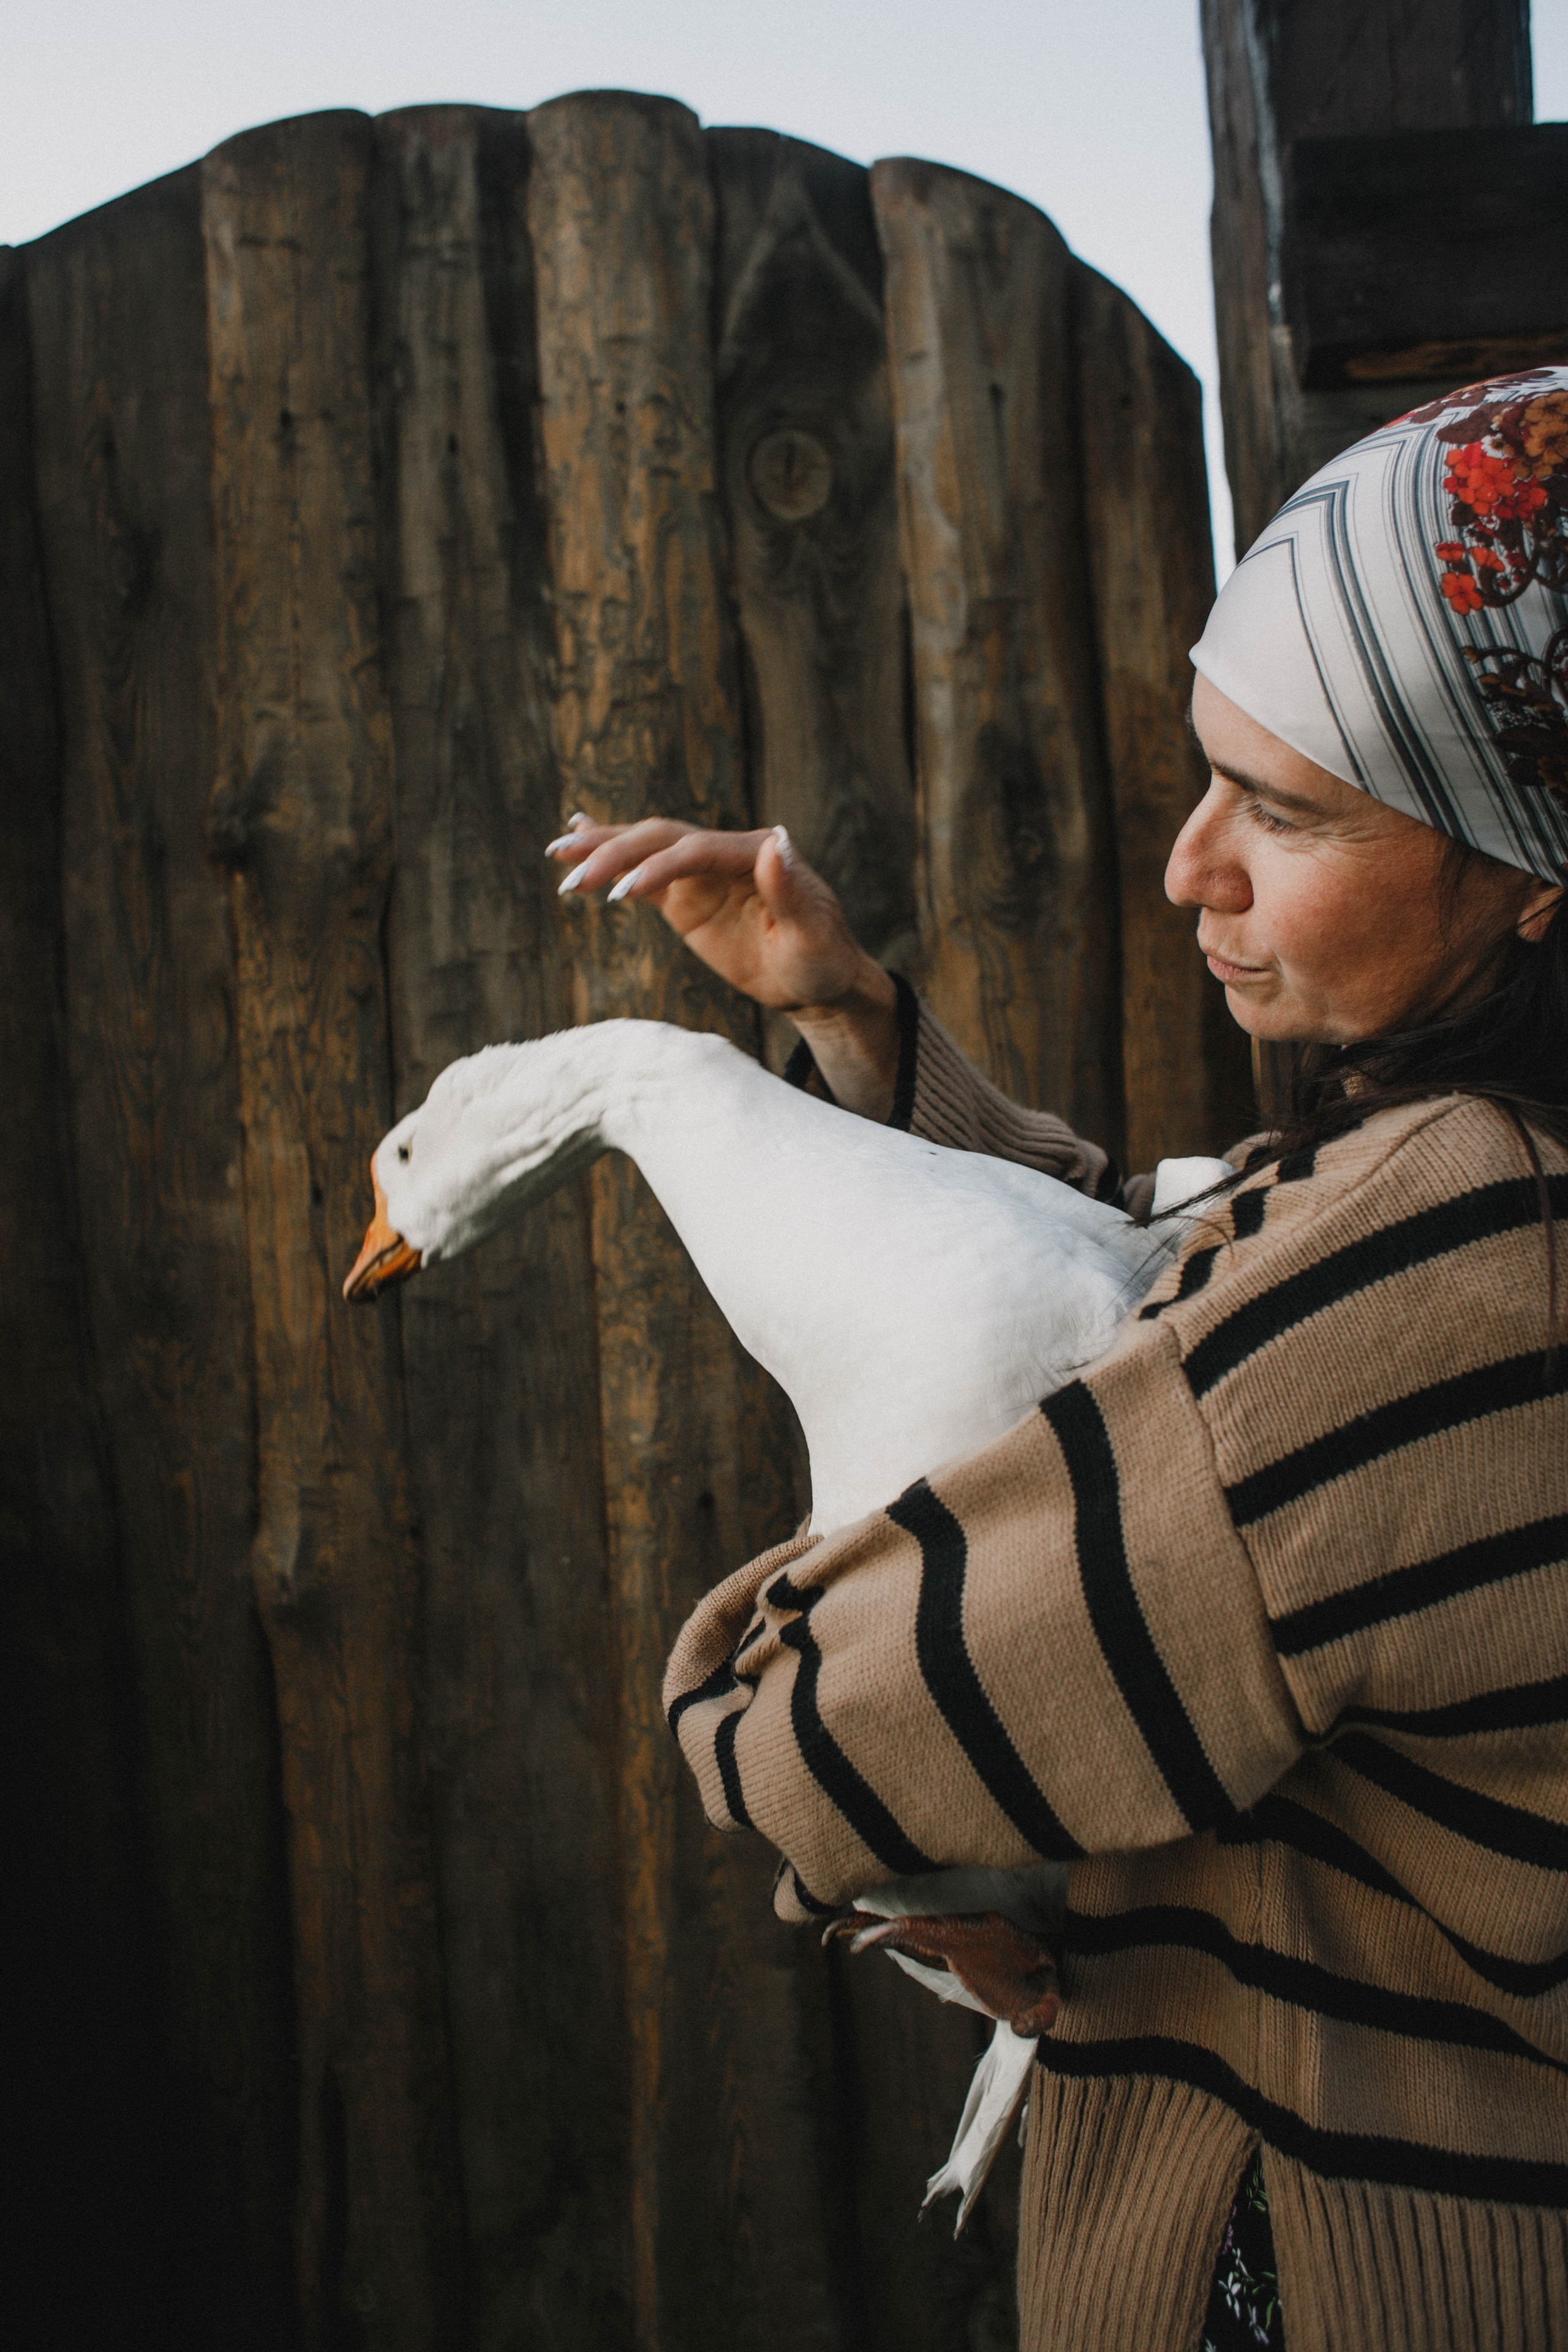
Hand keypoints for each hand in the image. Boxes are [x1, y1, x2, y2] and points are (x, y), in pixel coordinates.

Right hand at [546, 815, 900, 1115]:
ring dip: (602, 848)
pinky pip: (645, 871)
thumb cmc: (823, 961)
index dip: (660, 865)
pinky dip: (614, 856)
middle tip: (570, 869)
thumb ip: (790, 889)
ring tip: (558, 851)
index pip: (697, 848)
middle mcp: (726, 853)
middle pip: (662, 839)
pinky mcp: (688, 897)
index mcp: (757, 853)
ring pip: (646, 849)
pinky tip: (580, 837)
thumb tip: (778, 838)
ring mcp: (703, 873)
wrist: (819, 983)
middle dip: (615, 851)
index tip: (624, 890)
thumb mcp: (813, 933)